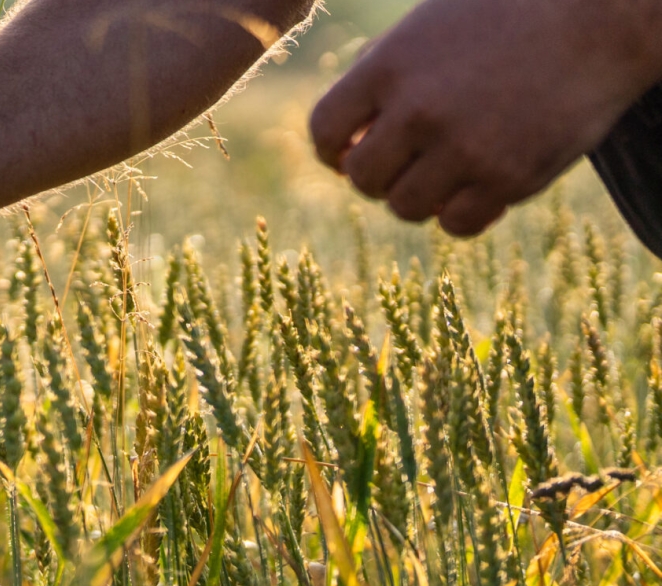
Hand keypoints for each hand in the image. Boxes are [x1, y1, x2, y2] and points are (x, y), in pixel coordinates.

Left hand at [310, 0, 661, 235]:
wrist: (601, 19)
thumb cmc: (506, 17)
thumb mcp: (428, 28)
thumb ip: (380, 76)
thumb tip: (342, 140)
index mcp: (389, 66)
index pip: (324, 130)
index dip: (333, 149)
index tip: (349, 152)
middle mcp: (420, 110)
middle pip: (363, 178)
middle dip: (377, 177)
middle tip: (405, 164)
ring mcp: (465, 148)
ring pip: (405, 207)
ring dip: (419, 196)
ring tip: (446, 170)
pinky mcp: (509, 179)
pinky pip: (457, 224)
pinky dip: (460, 212)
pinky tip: (479, 184)